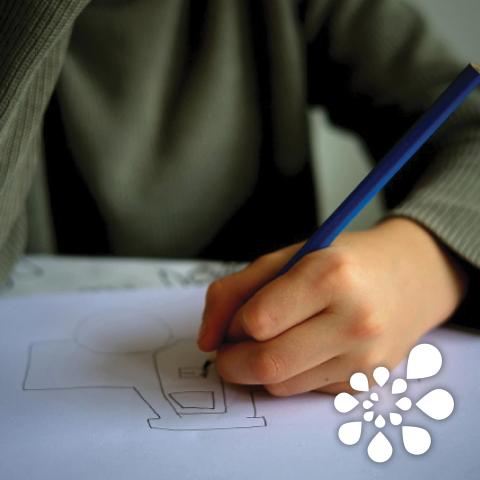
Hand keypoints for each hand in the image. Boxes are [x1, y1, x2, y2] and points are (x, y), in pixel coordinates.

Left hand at [197, 218, 465, 394]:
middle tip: (231, 347)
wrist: (409, 277)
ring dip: (262, 367)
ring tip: (277, 339)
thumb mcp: (286, 257)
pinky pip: (305, 390)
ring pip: (280, 384)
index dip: (234, 323)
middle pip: (266, 363)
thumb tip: (205, 339)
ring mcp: (364, 357)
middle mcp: (354, 320)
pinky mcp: (366, 382)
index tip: (237, 319)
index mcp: (329, 275)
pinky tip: (309, 346)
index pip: (257, 321)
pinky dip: (292, 373)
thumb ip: (234, 290)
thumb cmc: (341, 261)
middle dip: (233, 361)